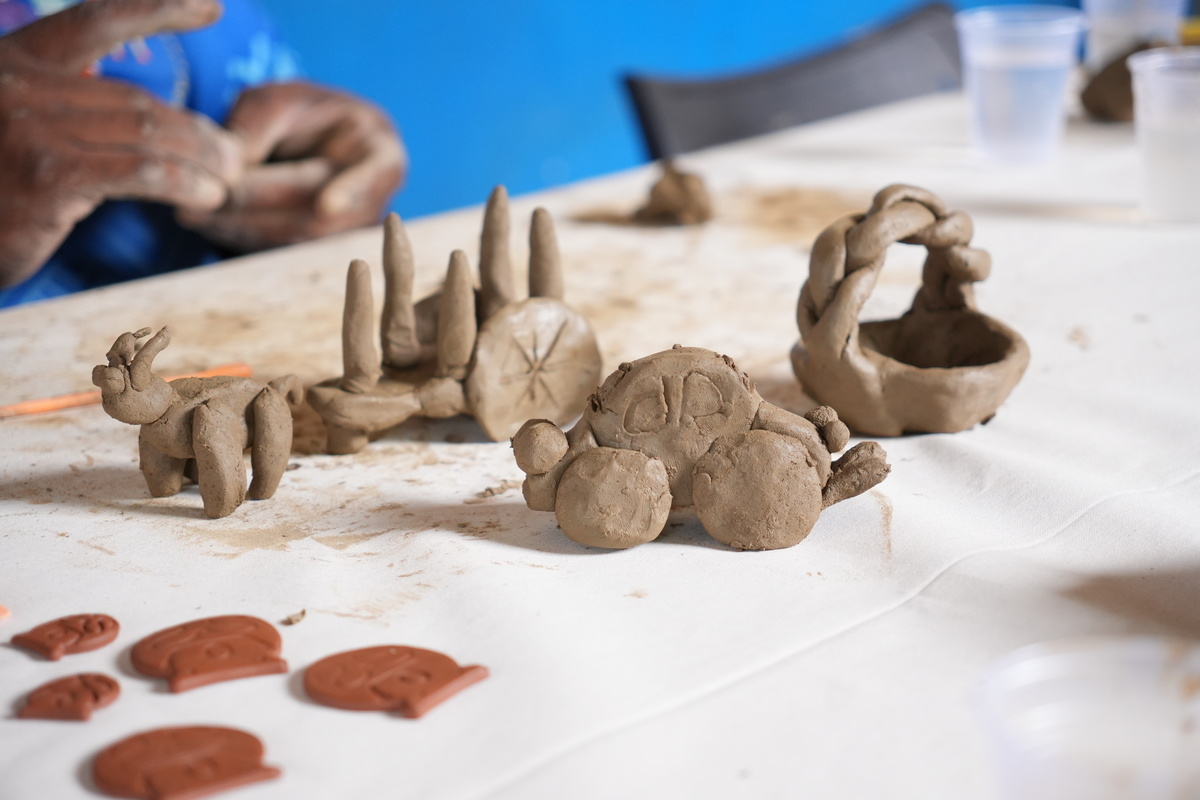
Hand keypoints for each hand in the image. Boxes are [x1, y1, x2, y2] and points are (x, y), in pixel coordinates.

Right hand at [0, 0, 243, 288]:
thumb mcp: (9, 132)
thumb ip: (59, 111)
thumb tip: (136, 120)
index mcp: (12, 62)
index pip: (95, 20)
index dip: (158, 8)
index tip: (209, 7)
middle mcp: (18, 85)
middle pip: (137, 98)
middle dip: (197, 128)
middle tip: (232, 153)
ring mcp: (30, 129)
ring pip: (149, 132)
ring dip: (202, 157)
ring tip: (228, 177)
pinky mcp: (48, 175)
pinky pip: (142, 171)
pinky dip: (185, 183)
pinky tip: (205, 196)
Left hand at [177, 81, 405, 251]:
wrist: (322, 143)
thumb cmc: (306, 115)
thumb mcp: (280, 102)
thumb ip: (256, 129)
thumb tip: (228, 169)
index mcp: (381, 153)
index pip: (373, 174)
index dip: (352, 190)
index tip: (327, 204)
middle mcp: (375, 201)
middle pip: (318, 211)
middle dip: (257, 205)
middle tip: (201, 200)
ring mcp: (351, 233)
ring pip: (297, 237)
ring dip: (243, 227)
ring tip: (192, 214)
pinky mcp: (322, 252)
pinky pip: (284, 249)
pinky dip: (244, 237)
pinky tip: (208, 223)